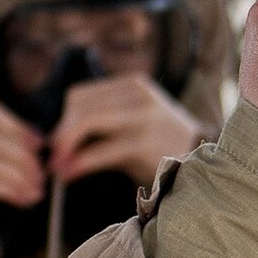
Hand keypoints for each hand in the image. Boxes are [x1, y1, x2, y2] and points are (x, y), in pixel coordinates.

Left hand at [48, 74, 204, 184]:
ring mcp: (144, 118)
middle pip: (80, 107)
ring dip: (66, 146)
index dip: (63, 119)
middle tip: (51, 156)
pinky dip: (81, 163)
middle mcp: (139, 95)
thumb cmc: (162, 145)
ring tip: (57, 167)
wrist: (206, 161)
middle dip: (61, 133)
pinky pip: (101, 151)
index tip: (57, 143)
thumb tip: (57, 140)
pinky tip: (71, 173)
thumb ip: (103, 122)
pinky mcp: (145, 144)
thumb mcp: (136, 122)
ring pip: (87, 122)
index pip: (81, 95)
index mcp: (133, 85)